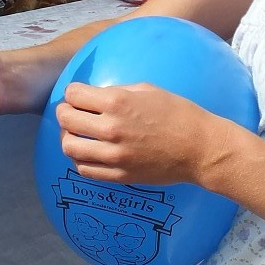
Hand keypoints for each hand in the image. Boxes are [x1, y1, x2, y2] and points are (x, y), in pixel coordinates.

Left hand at [57, 81, 228, 184]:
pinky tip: (89, 152)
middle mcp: (111, 128)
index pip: (73, 95)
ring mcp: (113, 155)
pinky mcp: (119, 175)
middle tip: (71, 112)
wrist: (200, 148)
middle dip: (65, 112)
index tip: (78, 94)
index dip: (73, 92)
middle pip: (66, 120)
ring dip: (69, 137)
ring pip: (70, 147)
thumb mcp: (148, 89)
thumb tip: (95, 95)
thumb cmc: (178, 113)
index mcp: (118, 102)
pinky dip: (81, 159)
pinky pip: (85, 169)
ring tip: (77, 134)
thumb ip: (117, 90)